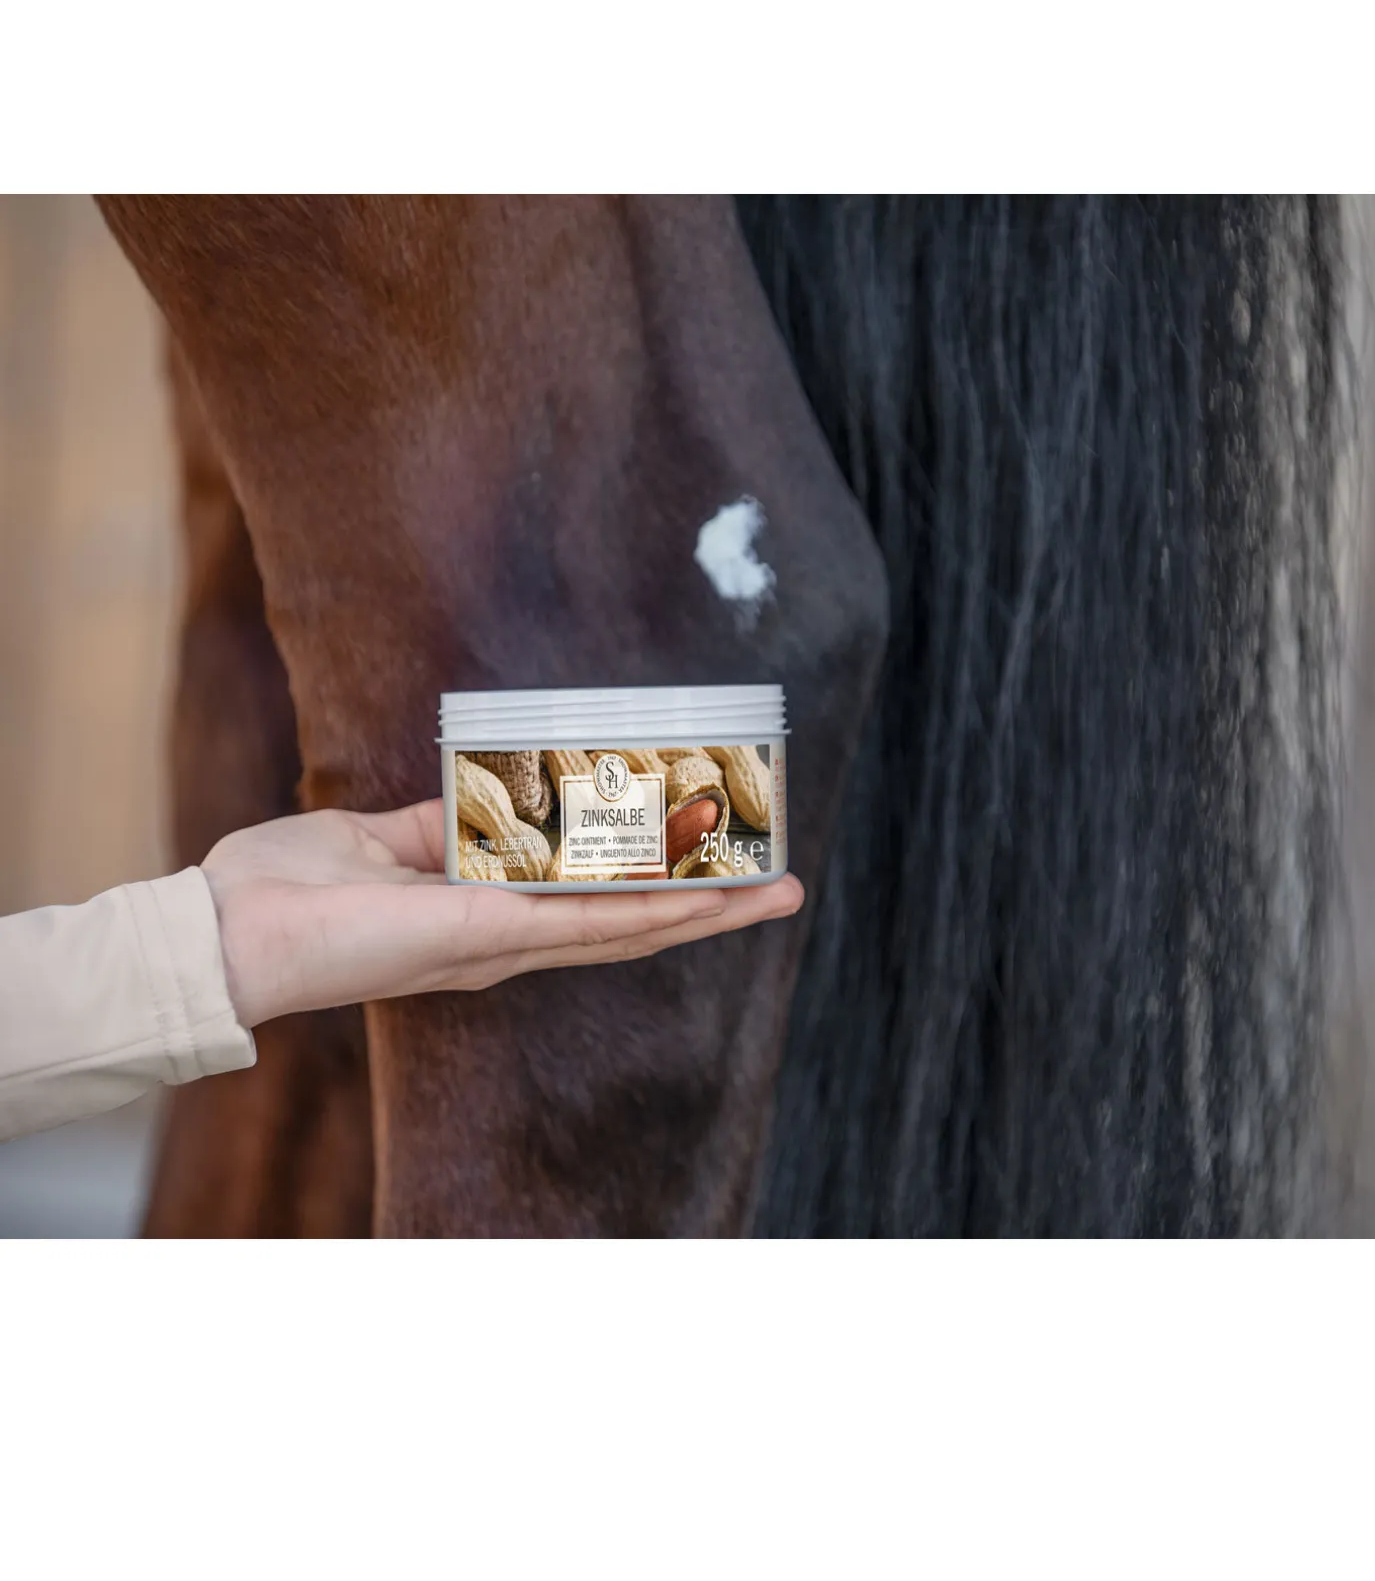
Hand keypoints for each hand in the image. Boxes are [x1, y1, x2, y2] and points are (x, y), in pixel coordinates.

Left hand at [200, 800, 803, 1029]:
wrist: (226, 932)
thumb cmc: (282, 890)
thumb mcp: (374, 839)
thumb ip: (438, 828)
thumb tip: (476, 799)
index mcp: (482, 917)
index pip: (588, 904)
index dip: (654, 885)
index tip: (712, 859)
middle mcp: (506, 940)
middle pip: (630, 923)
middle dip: (709, 907)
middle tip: (781, 886)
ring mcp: (505, 942)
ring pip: (630, 926)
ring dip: (708, 911)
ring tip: (778, 894)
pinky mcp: (488, 934)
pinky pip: (590, 922)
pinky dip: (656, 909)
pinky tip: (712, 898)